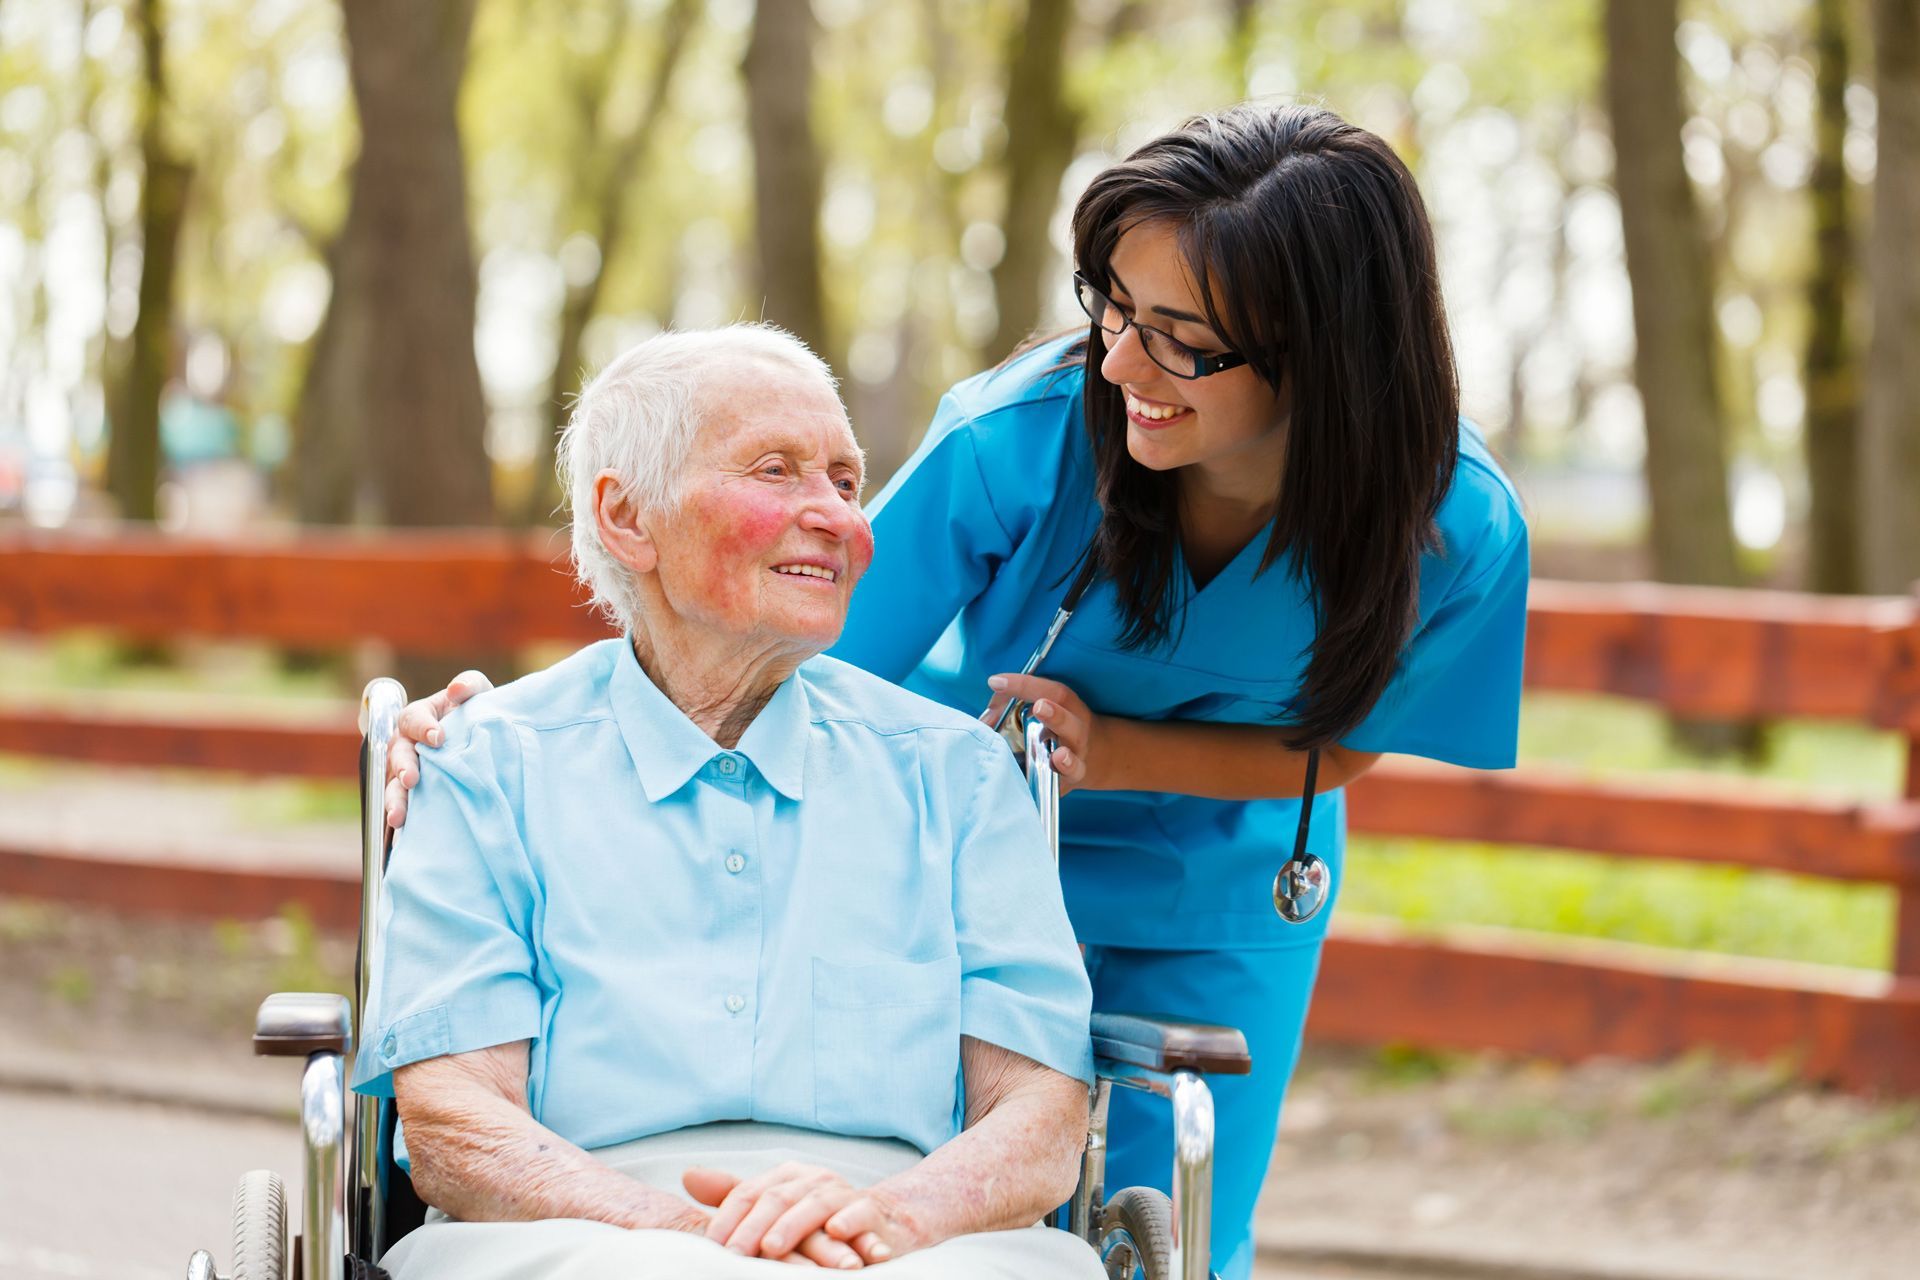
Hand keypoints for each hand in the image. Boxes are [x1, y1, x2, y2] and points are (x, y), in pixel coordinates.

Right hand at [383, 670, 493, 829]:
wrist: (490, 744)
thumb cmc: (478, 712)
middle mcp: (407, 745)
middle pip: (396, 755)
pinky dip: (404, 822)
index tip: (438, 737)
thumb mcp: (479, 694)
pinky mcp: (416, 796)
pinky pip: (405, 808)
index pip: (412, 719)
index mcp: (419, 717)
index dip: (422, 727)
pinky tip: (405, 837)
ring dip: (394, 800)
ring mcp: (408, 772)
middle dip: (401, 768)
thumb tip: (456, 689)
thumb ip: (469, 685)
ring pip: (392, 785)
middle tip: (411, 780)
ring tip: (398, 818)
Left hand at [685, 1163, 920, 1267]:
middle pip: (777, 1199)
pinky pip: (863, 1214)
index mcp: (787, 1177)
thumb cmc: (819, 1219)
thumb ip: (734, 1194)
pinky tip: (839, 1232)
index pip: (749, 1193)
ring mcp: (844, 1194)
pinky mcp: (873, 1213)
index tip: (709, 1246)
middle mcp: (813, 1180)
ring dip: (794, 1226)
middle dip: (753, 1228)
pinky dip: (852, 1223)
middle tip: (734, 1254)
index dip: (727, 1218)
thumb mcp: (776, 1206)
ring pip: (816, 1204)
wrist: (883, 1220)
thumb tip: (688, 1175)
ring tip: (773, 1247)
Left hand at [982, 674, 1100, 793]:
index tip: (996, 682)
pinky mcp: (1073, 776)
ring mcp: (1077, 752)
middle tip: (1038, 707)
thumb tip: (985, 722)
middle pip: (1067, 718)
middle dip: (1054, 713)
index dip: (1023, 684)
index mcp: (1065, 705)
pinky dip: (1066, 768)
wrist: (1094, 758)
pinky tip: (1058, 763)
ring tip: (1056, 747)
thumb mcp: (1037, 713)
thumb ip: (1007, 709)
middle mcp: (1074, 727)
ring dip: (1063, 743)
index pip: (1049, 691)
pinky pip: (1072, 773)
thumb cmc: (1054, 730)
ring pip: (1074, 748)